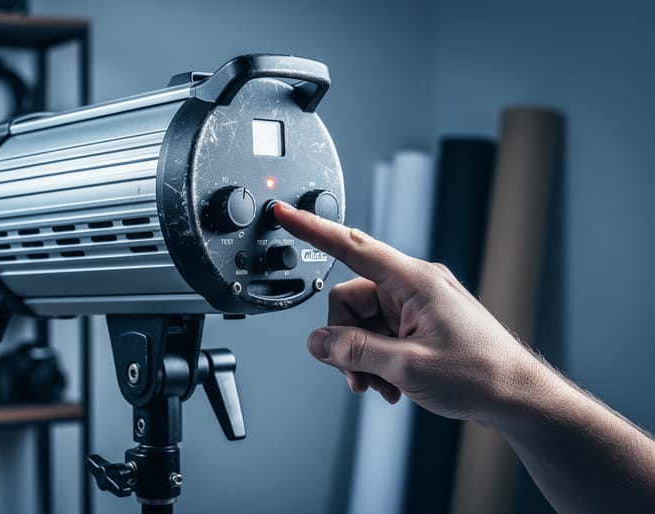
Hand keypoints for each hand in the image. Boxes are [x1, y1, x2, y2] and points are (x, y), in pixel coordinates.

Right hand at [274, 202, 547, 423]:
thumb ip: (355, 351)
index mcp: (414, 281)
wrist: (518, 399)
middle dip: (346, 340)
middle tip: (357, 374)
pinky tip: (391, 385)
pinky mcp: (419, 323)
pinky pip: (380, 334)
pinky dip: (377, 360)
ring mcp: (417, 306)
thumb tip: (318, 342)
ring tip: (381, 385)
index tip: (286, 214)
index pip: (351, 247)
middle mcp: (413, 286)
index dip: (313, 229)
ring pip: (362, 323)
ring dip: (362, 357)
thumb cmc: (482, 375)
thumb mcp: (408, 367)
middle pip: (350, 301)